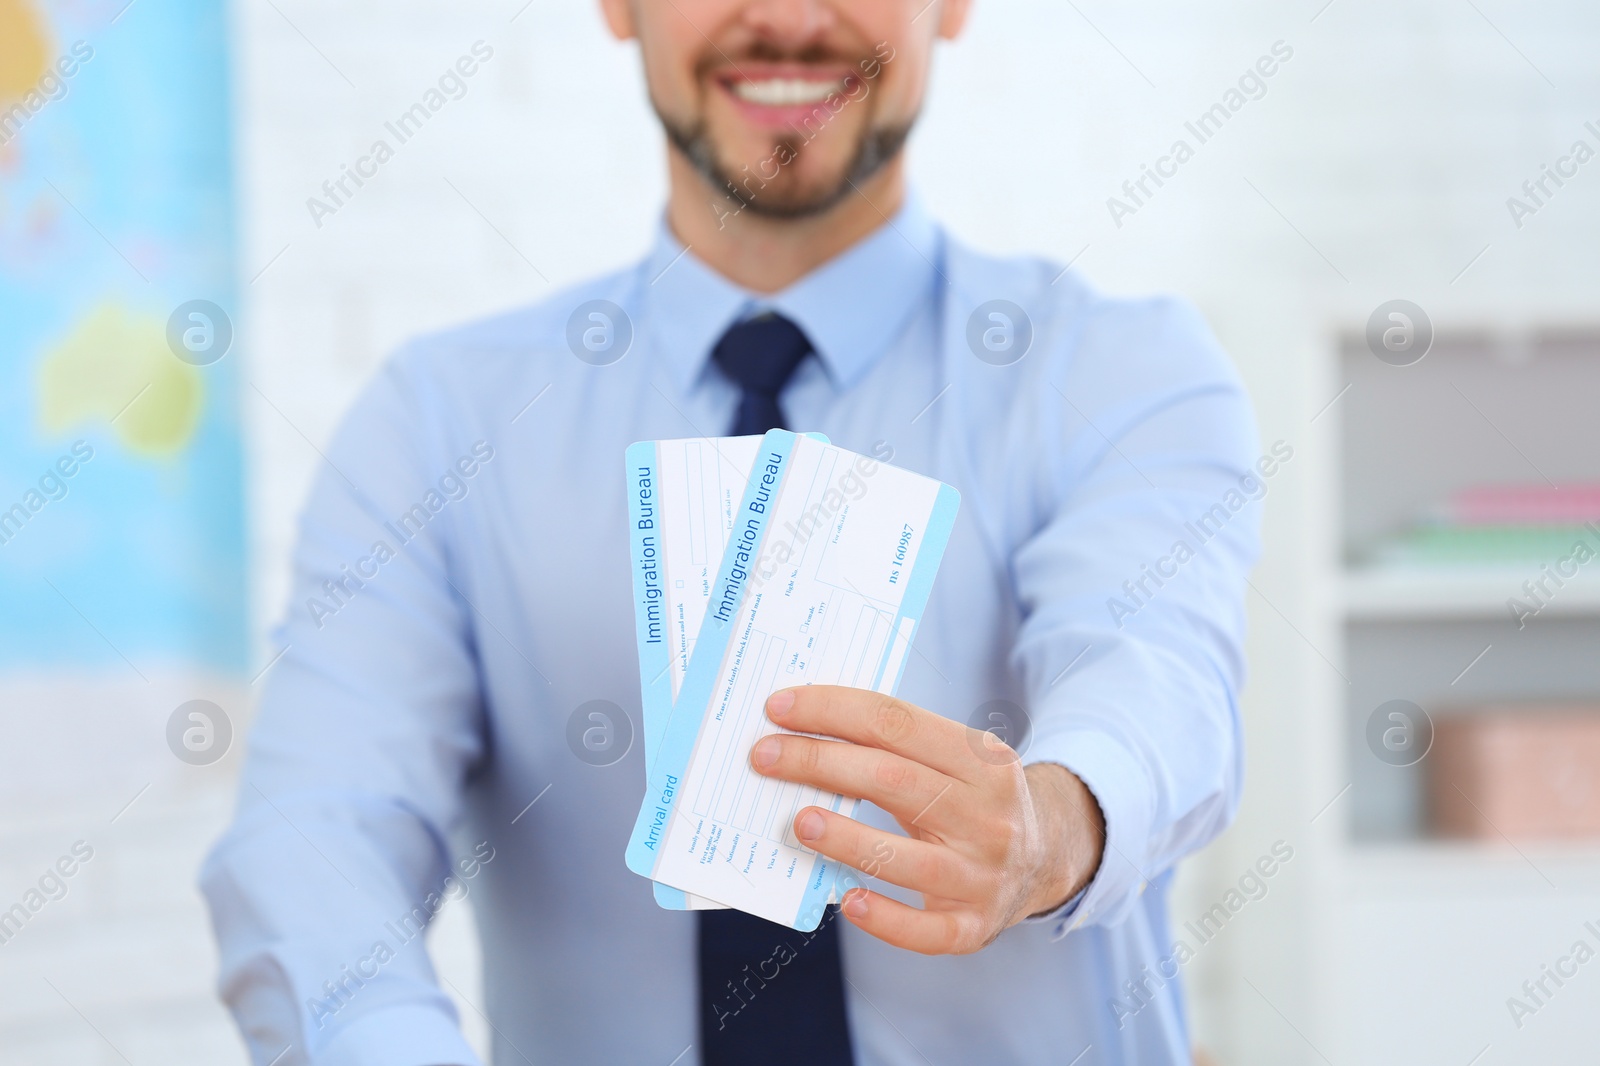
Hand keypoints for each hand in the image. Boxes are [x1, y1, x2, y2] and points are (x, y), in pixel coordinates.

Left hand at [749, 686, 1104, 954]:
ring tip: (799, 821)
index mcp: (984, 758)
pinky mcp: (974, 925)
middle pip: (892, 780)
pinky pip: (925, 930)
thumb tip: (805, 732)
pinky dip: (884, 918)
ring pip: (905, 856)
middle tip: (764, 757)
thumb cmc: (974, 798)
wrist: (1048, 856)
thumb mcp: (959, 758)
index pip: (896, 722)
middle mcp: (989, 814)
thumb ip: (898, 746)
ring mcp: (983, 873)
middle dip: (819, 762)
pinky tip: (847, 900)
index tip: (778, 708)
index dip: (832, 710)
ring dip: (845, 837)